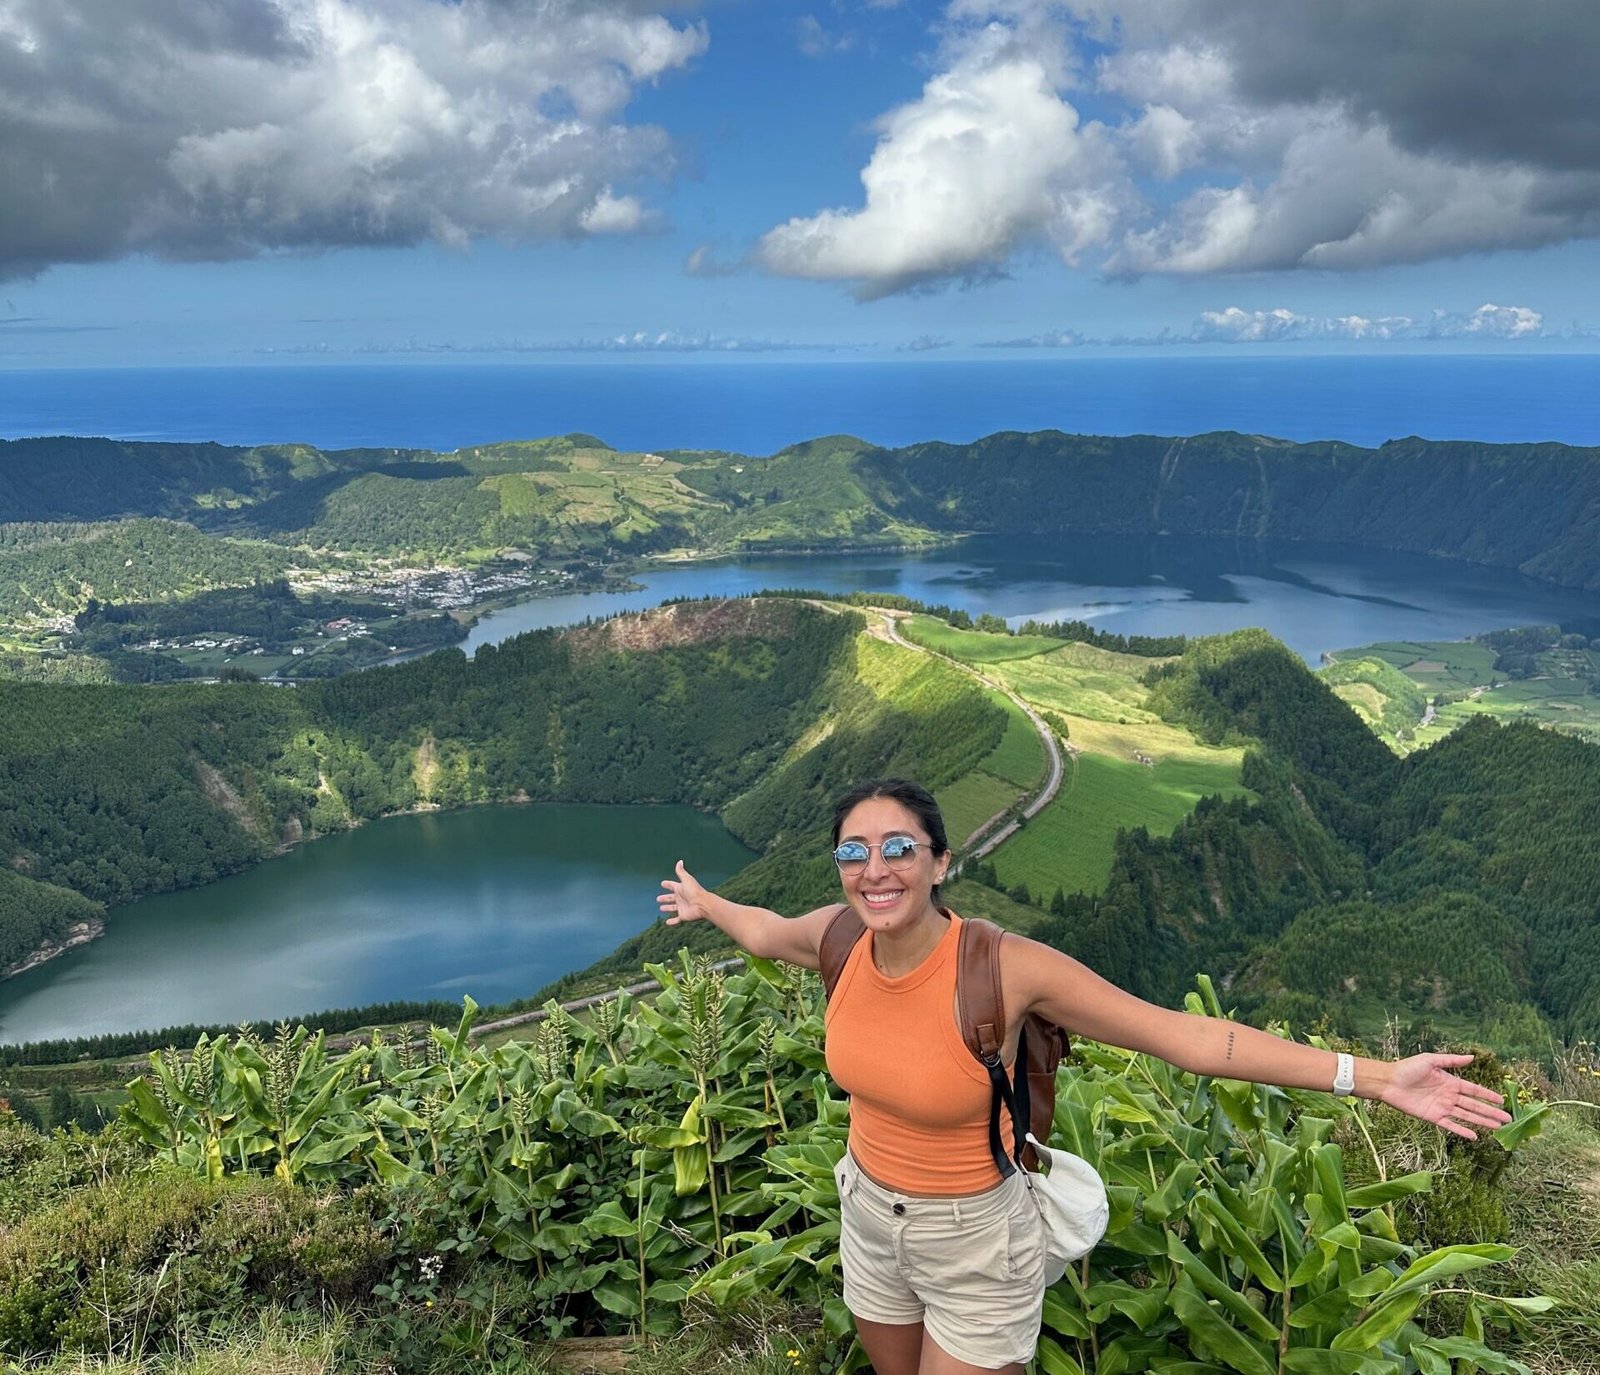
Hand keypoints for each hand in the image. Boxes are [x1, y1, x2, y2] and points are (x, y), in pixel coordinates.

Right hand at [659, 861, 711, 925]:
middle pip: (671, 898)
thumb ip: (681, 872)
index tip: (663, 883)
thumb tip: (680, 861)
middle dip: (665, 898)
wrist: (703, 904)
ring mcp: (682, 907)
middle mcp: (681, 898)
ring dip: (667, 908)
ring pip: (673, 908)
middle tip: (658, 899)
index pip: (673, 886)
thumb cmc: (695, 891)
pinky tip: (667, 922)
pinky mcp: (683, 916)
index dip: (668, 884)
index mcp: (681, 889)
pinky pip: (676, 919)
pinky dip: (672, 921)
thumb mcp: (686, 880)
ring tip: (661, 908)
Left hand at [1380, 1053, 1512, 1139]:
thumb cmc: (1407, 1068)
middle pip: (1474, 1105)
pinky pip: (1451, 1125)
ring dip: (1482, 1121)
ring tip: (1498, 1127)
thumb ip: (1451, 1060)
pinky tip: (1475, 1137)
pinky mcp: (1433, 1117)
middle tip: (1508, 1119)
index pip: (1474, 1090)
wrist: (1388, 1081)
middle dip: (1491, 1112)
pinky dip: (1462, 1131)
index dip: (1487, 1095)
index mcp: (1450, 1082)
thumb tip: (1472, 1056)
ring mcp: (1442, 1107)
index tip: (1502, 1101)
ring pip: (1467, 1116)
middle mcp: (1449, 1096)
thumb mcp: (1431, 1060)